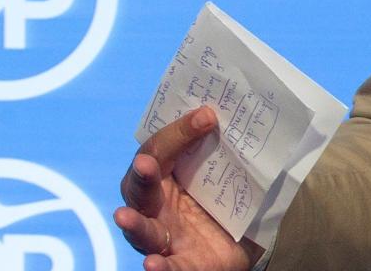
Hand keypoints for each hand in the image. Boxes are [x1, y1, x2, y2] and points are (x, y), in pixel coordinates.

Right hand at [116, 106, 263, 270]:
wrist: (246, 241)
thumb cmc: (227, 198)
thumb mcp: (229, 171)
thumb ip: (229, 148)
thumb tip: (241, 115)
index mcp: (166, 177)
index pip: (159, 150)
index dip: (178, 133)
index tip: (207, 115)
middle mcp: (158, 206)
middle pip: (140, 189)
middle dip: (142, 175)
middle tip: (147, 163)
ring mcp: (166, 237)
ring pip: (142, 231)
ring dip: (134, 223)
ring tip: (123, 216)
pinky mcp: (182, 263)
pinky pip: (168, 267)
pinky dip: (160, 267)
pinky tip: (152, 264)